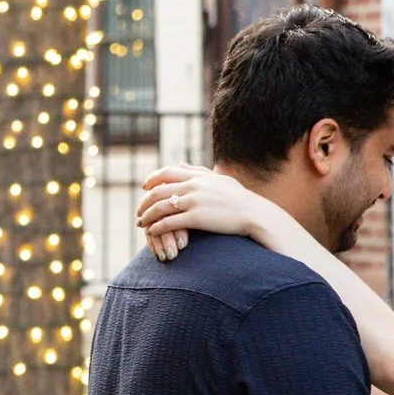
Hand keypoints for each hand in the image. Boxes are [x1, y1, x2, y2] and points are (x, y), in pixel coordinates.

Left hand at [133, 165, 265, 260]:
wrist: (254, 213)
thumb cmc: (238, 197)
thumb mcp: (217, 178)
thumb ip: (197, 170)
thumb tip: (181, 162)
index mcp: (197, 176)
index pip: (166, 172)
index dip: (151, 179)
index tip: (144, 188)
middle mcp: (193, 186)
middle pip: (158, 191)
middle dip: (144, 202)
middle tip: (139, 211)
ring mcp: (194, 202)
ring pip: (160, 207)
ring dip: (147, 216)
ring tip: (141, 223)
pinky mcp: (197, 218)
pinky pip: (170, 222)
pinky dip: (157, 227)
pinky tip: (152, 232)